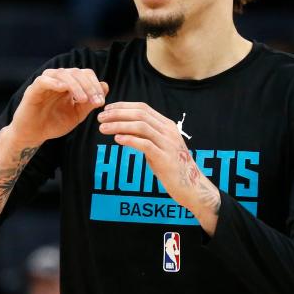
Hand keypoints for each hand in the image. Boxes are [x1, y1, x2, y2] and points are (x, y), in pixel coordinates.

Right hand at [10, 68, 109, 146]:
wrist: (34, 135)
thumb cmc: (54, 123)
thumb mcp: (77, 115)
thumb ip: (89, 103)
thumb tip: (105, 86)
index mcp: (70, 83)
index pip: (86, 74)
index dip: (95, 85)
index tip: (101, 102)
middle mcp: (58, 79)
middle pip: (77, 72)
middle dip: (89, 86)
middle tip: (96, 101)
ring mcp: (46, 82)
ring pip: (63, 74)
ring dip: (76, 85)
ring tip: (83, 99)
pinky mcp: (34, 89)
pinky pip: (44, 80)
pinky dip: (54, 82)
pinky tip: (63, 89)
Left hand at [97, 102, 221, 232]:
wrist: (192, 187)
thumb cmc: (173, 168)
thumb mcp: (159, 147)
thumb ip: (145, 137)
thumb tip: (124, 129)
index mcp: (167, 125)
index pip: (143, 108)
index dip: (123, 106)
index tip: (107, 109)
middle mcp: (168, 131)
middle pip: (140, 114)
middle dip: (118, 113)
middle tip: (100, 117)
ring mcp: (168, 144)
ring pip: (141, 127)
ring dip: (119, 125)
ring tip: (103, 128)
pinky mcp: (165, 158)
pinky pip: (145, 144)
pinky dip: (130, 139)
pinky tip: (117, 139)